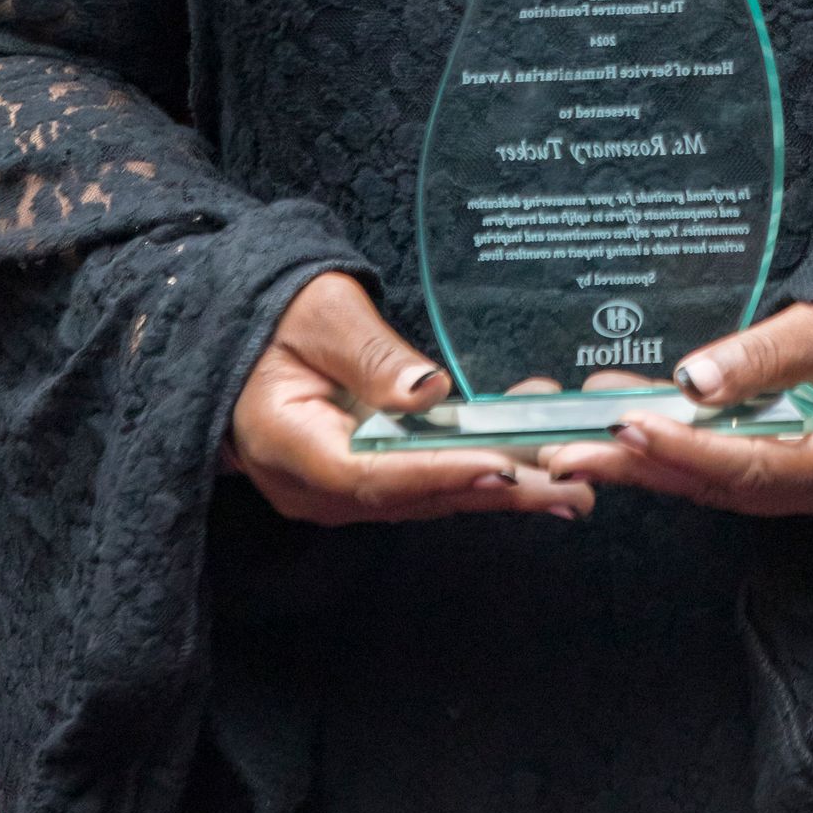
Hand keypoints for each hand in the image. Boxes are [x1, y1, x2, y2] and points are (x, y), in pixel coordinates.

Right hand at [226, 271, 594, 526]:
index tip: (503, 467)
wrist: (241, 337)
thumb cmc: (276, 315)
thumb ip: (371, 356)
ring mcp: (335, 492)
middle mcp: (310, 486)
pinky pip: (422, 483)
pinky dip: (476, 473)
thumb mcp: (321, 314)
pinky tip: (534, 466)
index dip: (440, 473)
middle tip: (569, 489)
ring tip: (571, 486)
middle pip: (410, 497)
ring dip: (497, 489)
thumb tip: (429, 392)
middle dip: (492, 491)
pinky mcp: (362, 482)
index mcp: (285, 442)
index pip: (370, 473)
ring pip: (423, 497)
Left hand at [545, 300, 812, 520]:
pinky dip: (676, 447)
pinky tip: (630, 423)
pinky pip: (725, 466)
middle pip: (721, 485)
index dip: (687, 448)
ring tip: (581, 434)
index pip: (754, 465)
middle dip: (642, 465)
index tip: (628, 426)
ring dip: (647, 457)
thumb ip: (764, 355)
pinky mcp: (790, 471)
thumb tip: (691, 377)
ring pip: (715, 481)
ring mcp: (808, 488)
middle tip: (569, 450)